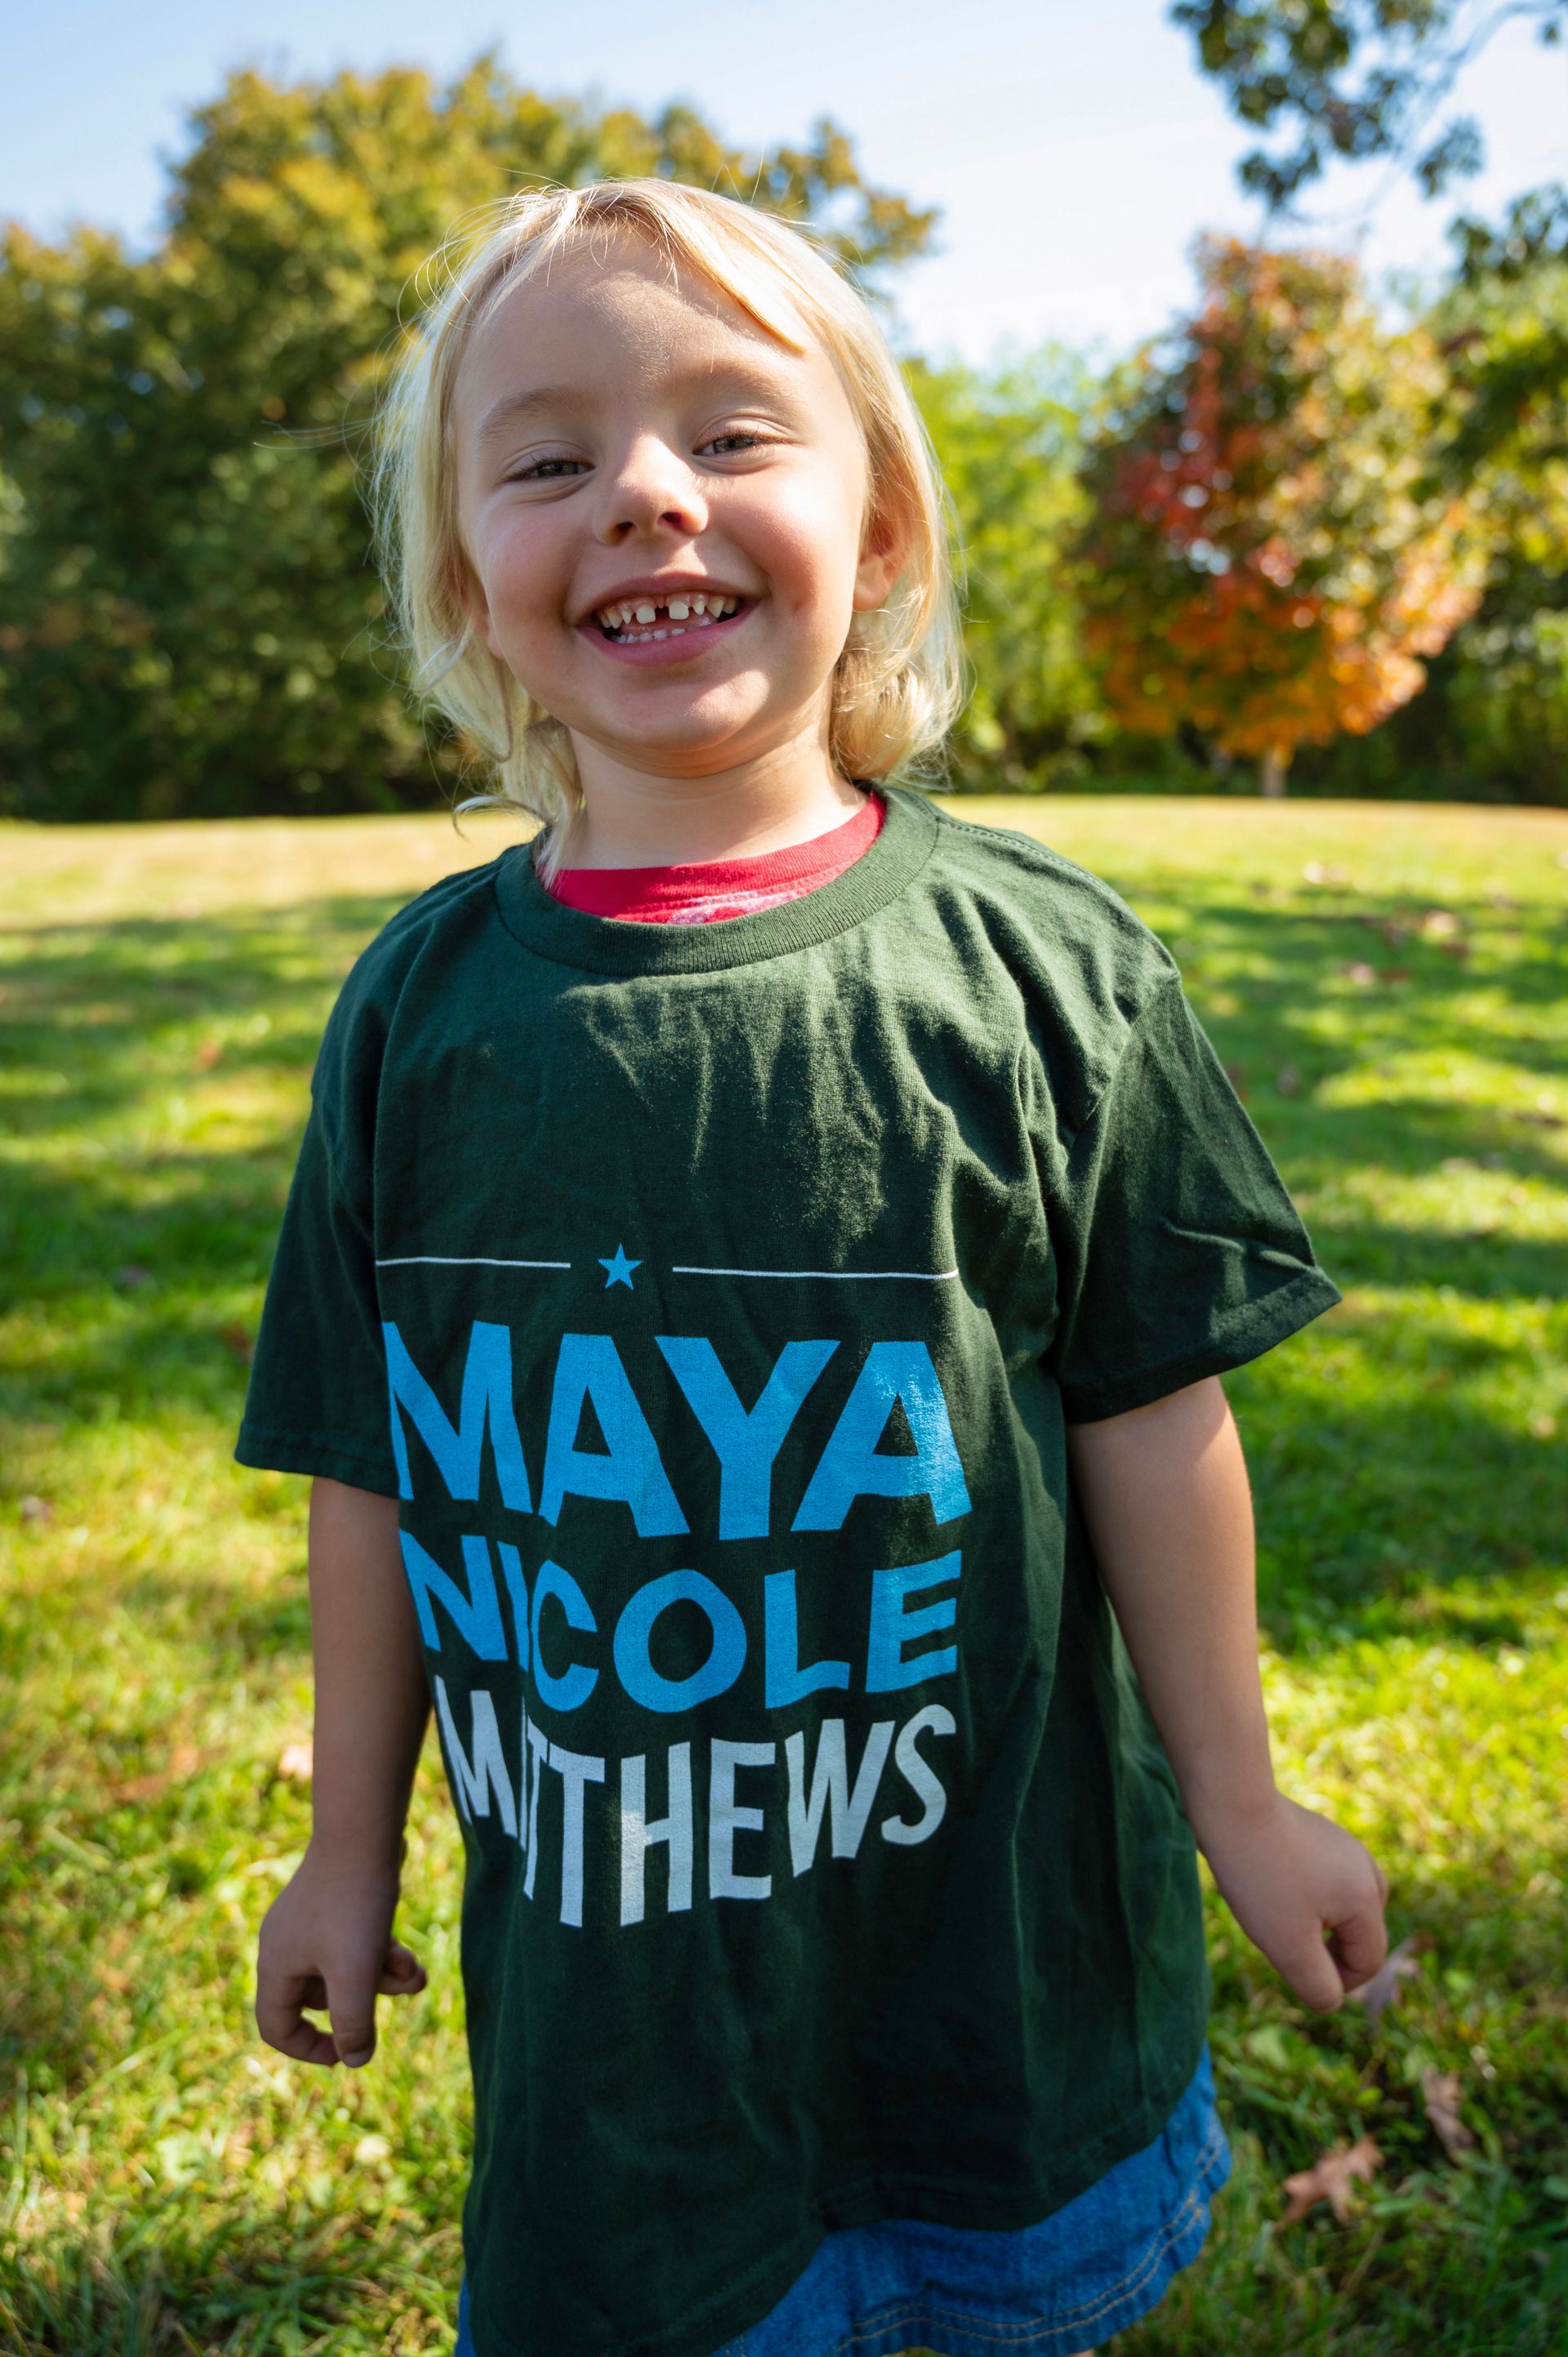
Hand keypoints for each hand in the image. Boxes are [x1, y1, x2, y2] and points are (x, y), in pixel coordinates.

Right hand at [254, 1842, 427, 2068]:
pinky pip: (353, 1942)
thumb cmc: (354, 1903)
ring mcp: (308, 1921)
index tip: (346, 2052)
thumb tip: (356, 2060)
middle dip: (365, 2002)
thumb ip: (353, 2023)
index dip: (309, 2048)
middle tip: (403, 1991)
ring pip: (343, 1969)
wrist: (363, 1828)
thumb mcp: (355, 1973)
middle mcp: (285, 1944)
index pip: (277, 2026)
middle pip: (319, 1998)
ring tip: (415, 1972)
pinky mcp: (332, 1902)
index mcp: (276, 1965)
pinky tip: (407, 1953)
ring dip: (381, 1977)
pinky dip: (379, 1951)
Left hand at [1197, 1789, 1388, 2012]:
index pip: (1368, 1960)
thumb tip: (1332, 2000)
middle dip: (1330, 1951)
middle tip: (1286, 1946)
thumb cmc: (1259, 1878)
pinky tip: (1273, 1890)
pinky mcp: (1318, 1832)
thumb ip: (1318, 1985)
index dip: (1336, 1982)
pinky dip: (1308, 1897)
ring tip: (1280, 1921)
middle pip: (1362, 1932)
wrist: (1230, 1803)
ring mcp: (1342, 1845)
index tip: (1294, 1973)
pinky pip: (1326, 1879)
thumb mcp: (1288, 1946)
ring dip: (1320, 1925)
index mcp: (1367, 1897)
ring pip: (1345, 1905)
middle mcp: (1364, 1867)